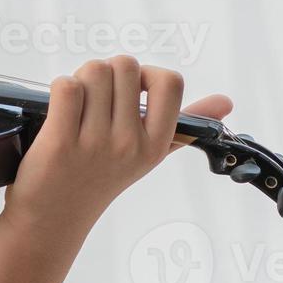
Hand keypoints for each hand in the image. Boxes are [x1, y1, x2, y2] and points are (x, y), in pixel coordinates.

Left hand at [2, 55, 233, 233]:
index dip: (145, 74)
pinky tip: (59, 111)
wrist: (55, 216)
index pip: (170, 82)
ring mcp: (97, 143)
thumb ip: (184, 124)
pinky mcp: (61, 142)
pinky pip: (66, 87)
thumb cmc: (100, 175)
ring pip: (94, 71)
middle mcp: (131, 144)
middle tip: (94, 100)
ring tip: (76, 106)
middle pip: (125, 66)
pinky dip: (59, 90)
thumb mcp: (147, 154)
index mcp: (156, 144)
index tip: (129, 91)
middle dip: (105, 73)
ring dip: (80, 80)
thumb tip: (227, 101)